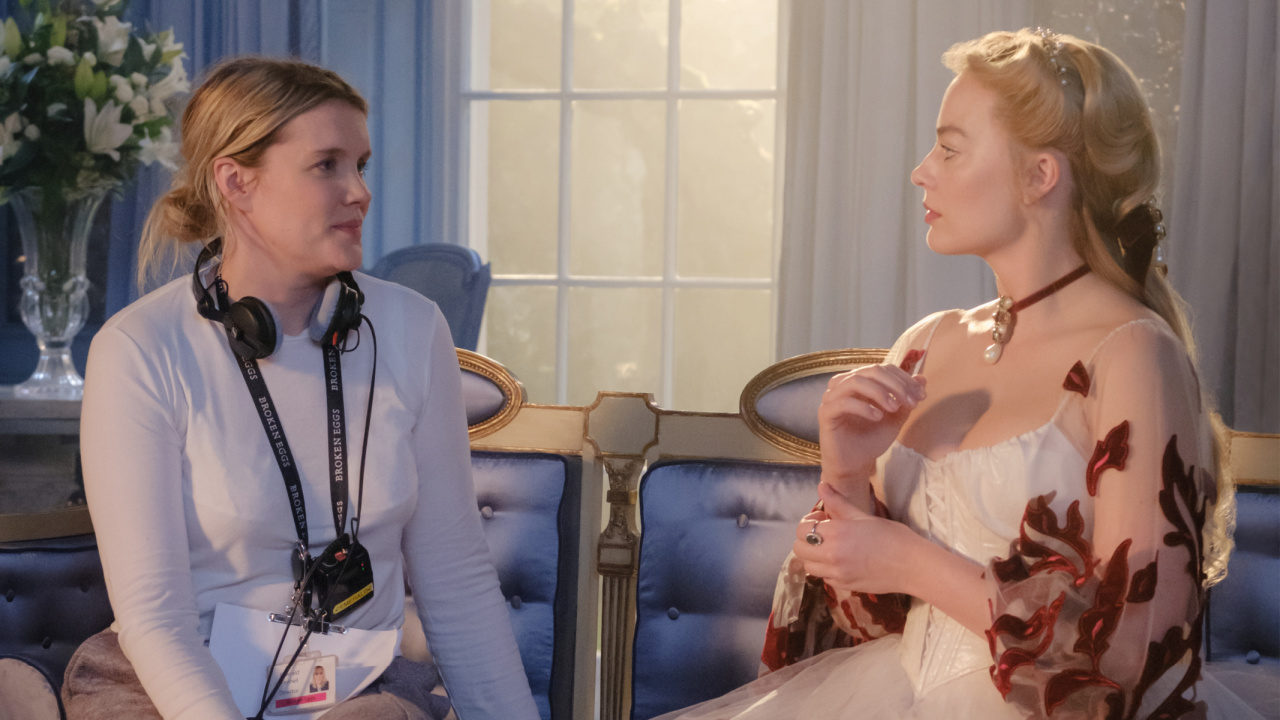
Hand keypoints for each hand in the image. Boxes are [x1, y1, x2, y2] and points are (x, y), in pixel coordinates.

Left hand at [792, 482, 917, 595]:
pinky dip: (827, 570)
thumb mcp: (863, 516)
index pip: (801, 530)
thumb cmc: (892, 536)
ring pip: (809, 566)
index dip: (808, 522)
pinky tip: (842, 561)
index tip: (823, 519)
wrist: (913, 565)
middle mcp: (831, 556)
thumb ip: (838, 502)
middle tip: (824, 533)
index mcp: (835, 534)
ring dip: (815, 555)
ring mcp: (837, 574)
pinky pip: (824, 578)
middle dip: (807, 540)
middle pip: (799, 550)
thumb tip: (821, 486)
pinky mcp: (845, 587)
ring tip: (832, 548)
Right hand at [818, 361, 926, 485]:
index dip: (904, 379)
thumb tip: (922, 378)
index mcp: (860, 382)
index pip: (883, 369)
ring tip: (894, 408)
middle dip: (895, 385)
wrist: (855, 465)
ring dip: (879, 392)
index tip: (921, 396)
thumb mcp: (895, 418)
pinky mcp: (825, 413)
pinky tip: (878, 417)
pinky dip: (864, 407)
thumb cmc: (871, 439)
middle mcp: (844, 385)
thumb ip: (905, 398)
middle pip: (871, 371)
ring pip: (856, 381)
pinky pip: (844, 402)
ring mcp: (832, 397)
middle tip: (911, 402)